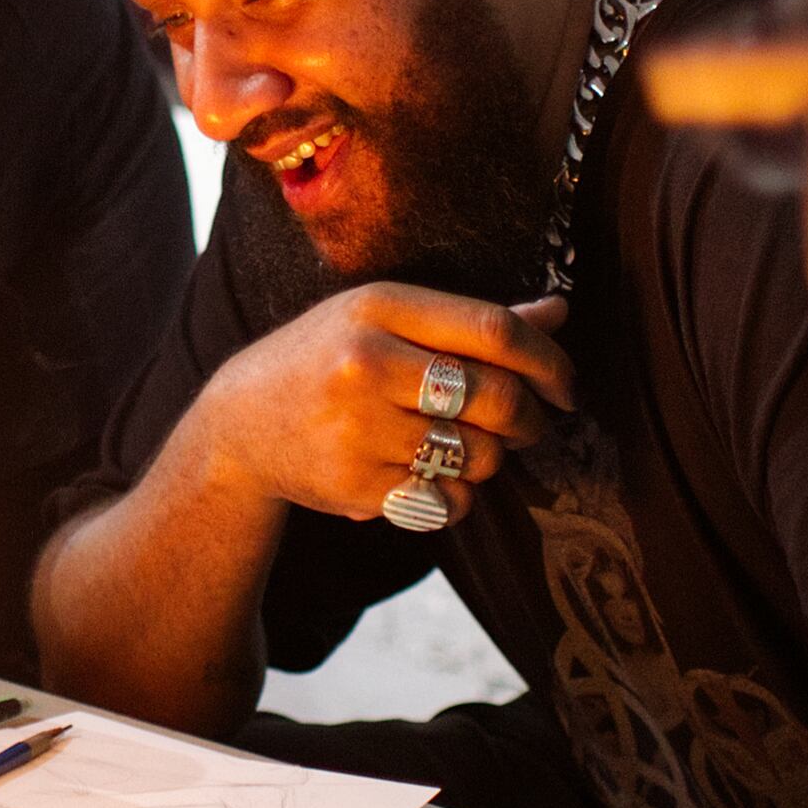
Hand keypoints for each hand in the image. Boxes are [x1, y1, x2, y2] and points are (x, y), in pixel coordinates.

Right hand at [187, 287, 575, 527]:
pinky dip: (458, 496)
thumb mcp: (386, 318)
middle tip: (530, 424)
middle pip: (497, 397)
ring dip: (491, 458)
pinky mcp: (356, 486)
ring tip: (469, 447)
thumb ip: (471, 319)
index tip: (566, 385)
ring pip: (479, 455)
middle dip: (530, 418)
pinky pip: (447, 500)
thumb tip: (559, 310)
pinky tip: (436, 477)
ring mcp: (359, 429)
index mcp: (379, 307)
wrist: (240, 423)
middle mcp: (366, 364)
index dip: (549, 361)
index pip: (494, 331)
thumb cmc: (329, 359)